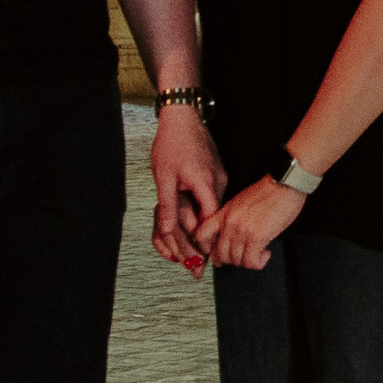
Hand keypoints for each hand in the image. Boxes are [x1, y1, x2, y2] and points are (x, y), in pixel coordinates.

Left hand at [150, 104, 227, 265]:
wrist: (182, 116)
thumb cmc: (173, 142)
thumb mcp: (164, 177)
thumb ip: (169, 206)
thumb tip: (169, 231)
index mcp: (206, 184)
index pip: (209, 220)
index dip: (203, 242)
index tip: (197, 260)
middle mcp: (217, 182)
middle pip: (210, 218)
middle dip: (200, 242)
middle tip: (195, 266)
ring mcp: (218, 177)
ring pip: (209, 209)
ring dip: (198, 226)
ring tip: (188, 249)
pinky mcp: (214, 174)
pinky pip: (209, 198)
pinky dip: (199, 211)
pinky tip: (190, 219)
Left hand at [195, 176, 306, 270]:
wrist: (284, 184)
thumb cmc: (269, 191)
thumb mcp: (241, 202)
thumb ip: (232, 218)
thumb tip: (231, 236)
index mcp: (225, 213)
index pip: (202, 235)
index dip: (206, 248)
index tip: (215, 254)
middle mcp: (230, 222)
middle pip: (220, 254)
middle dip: (233, 260)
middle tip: (244, 256)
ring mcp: (242, 231)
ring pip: (236, 261)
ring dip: (248, 261)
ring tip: (258, 253)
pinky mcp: (256, 238)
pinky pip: (251, 262)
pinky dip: (259, 262)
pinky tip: (265, 253)